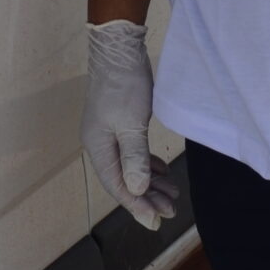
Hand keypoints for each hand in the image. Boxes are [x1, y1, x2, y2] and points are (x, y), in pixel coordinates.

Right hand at [83, 20, 178, 228]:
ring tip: (172, 194)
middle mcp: (100, 144)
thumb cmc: (123, 85)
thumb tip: (137, 190)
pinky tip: (162, 171)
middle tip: (171, 210)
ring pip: (130, 167)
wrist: (119, 49)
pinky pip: (133, 153)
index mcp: (97, 147)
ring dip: (150, 182)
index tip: (157, 221)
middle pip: (124, 179)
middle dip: (147, 196)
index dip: (137, 205)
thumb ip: (134, 158)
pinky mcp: (120, 123)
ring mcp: (109, 133)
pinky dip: (148, 165)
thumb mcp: (132, 124)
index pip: (117, 185)